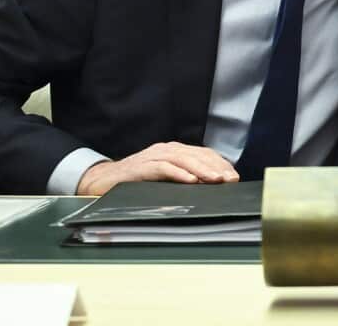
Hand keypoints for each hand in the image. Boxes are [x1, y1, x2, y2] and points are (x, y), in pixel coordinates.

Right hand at [76, 141, 238, 195]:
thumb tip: (209, 188)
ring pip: (183, 159)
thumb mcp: (164, 178)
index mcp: (174, 151)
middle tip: (230, 180)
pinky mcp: (141, 167)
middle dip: (216, 167)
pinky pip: (163, 168)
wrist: (103, 181)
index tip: (234, 177)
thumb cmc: (137, 181)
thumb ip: (183, 178)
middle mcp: (166, 149)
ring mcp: (153, 156)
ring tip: (216, 180)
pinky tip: (190, 181)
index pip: (203, 153)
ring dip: (201, 169)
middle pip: (197, 155)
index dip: (220, 164)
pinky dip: (178, 174)